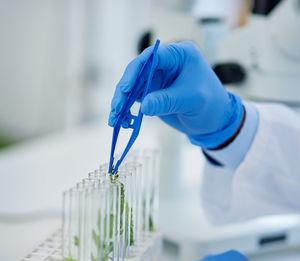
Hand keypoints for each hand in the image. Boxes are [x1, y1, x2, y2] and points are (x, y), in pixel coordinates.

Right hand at [108, 41, 243, 148]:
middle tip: (117, 107)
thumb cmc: (211, 105)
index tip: (125, 87)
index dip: (135, 71)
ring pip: (132, 87)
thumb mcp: (191, 100)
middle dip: (124, 90)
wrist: (214, 122)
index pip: (151, 57)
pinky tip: (124, 121)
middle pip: (137, 73)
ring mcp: (157, 79)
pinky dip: (127, 110)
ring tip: (115, 119)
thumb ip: (167, 101)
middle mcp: (165, 65)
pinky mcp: (153, 94)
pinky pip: (135, 100)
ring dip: (122, 102)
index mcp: (178, 56)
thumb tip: (143, 106)